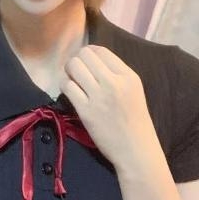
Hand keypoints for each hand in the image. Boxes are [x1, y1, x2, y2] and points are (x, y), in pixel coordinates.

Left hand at [60, 44, 156, 168]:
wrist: (136, 149)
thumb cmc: (135, 122)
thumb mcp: (133, 91)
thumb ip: (116, 75)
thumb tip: (92, 62)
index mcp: (128, 76)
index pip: (100, 50)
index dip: (88, 53)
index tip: (85, 63)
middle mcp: (113, 82)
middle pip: (84, 55)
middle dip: (76, 61)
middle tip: (75, 72)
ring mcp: (98, 96)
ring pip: (73, 67)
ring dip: (68, 71)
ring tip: (71, 81)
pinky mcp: (85, 110)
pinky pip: (67, 86)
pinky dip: (64, 85)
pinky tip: (69, 91)